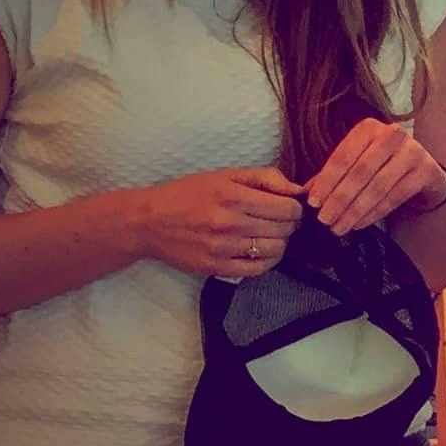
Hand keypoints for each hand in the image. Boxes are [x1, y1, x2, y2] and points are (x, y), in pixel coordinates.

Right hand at [124, 166, 306, 278]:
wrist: (148, 221)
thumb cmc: (188, 194)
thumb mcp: (224, 175)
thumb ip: (265, 178)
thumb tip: (298, 190)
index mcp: (233, 196)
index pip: (288, 209)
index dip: (295, 208)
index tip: (288, 207)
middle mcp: (229, 223)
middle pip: (284, 230)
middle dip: (289, 225)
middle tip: (279, 221)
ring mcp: (223, 248)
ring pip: (275, 250)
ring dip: (280, 242)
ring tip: (269, 235)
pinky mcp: (216, 267)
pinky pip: (258, 269)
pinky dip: (267, 261)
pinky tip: (261, 251)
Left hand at [303, 115, 445, 234]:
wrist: (423, 167)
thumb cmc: (381, 163)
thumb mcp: (356, 161)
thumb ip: (332, 174)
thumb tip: (304, 193)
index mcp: (368, 128)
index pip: (342, 157)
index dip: (326, 181)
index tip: (313, 203)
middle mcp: (392, 135)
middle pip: (360, 172)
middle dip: (339, 199)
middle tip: (325, 219)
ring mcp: (412, 152)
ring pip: (378, 186)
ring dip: (356, 210)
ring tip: (340, 227)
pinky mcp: (426, 170)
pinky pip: (396, 196)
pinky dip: (375, 213)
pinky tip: (360, 223)